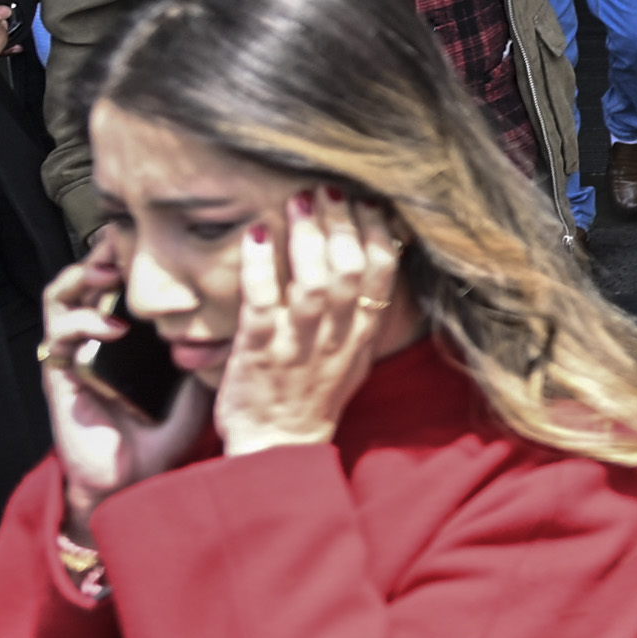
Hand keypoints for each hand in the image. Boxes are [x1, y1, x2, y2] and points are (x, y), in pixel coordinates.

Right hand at [34, 233, 212, 511]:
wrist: (133, 480)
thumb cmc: (162, 432)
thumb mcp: (197, 380)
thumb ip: (211, 349)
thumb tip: (249, 316)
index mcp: (124, 332)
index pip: (119, 278)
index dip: (130, 253)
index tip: (158, 236)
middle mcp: (94, 337)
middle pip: (85, 275)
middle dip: (102, 252)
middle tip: (125, 240)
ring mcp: (74, 354)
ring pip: (60, 296)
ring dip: (83, 277)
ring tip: (110, 273)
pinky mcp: (60, 375)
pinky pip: (59, 336)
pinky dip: (83, 323)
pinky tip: (112, 327)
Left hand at [213, 189, 409, 456]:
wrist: (277, 449)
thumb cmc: (310, 400)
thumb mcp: (350, 358)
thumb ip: (359, 316)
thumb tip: (368, 264)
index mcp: (360, 337)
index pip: (381, 276)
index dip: (377, 234)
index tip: (368, 201)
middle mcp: (335, 339)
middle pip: (350, 272)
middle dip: (342, 224)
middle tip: (327, 188)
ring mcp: (297, 347)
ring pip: (313, 286)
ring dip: (307, 239)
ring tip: (298, 201)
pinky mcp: (259, 354)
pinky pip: (262, 305)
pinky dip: (260, 267)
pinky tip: (255, 235)